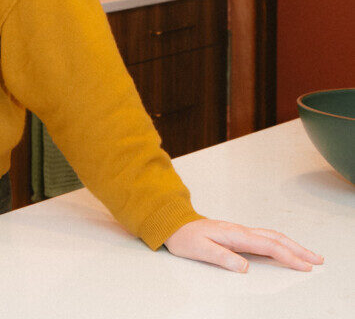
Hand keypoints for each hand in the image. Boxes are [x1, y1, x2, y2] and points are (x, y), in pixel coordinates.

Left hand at [164, 218, 323, 272]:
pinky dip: (280, 243)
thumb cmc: (185, 237)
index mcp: (235, 235)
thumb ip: (222, 258)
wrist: (173, 224)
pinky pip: (264, 238)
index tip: (304, 266)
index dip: (288, 256)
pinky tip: (285, 249)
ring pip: (272, 236)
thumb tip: (244, 266)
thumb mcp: (200, 250)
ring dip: (292, 245)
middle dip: (298, 249)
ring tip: (308, 255)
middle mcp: (240, 231)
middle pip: (275, 238)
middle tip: (317, 259)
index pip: (268, 246)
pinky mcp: (237, 235)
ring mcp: (240, 232)